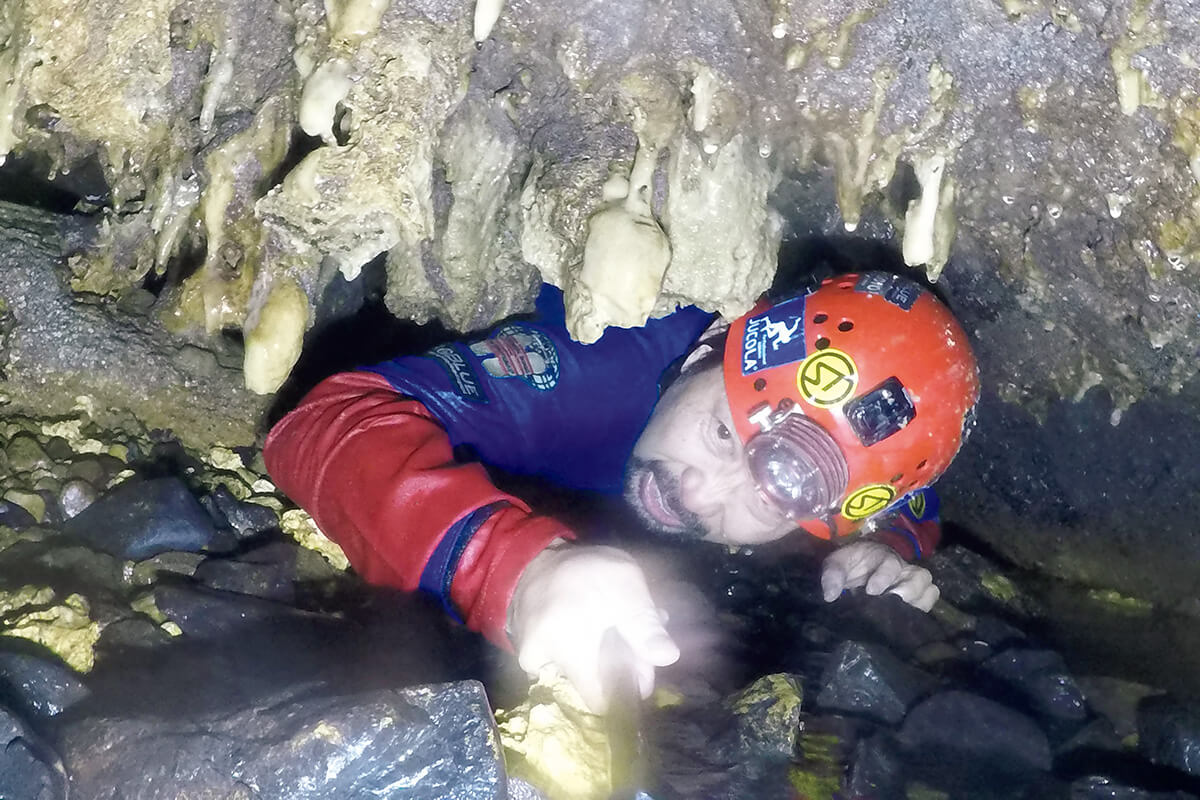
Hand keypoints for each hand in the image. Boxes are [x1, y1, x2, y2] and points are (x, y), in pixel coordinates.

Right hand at [508, 542, 679, 712]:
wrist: (535, 554)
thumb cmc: (586, 570)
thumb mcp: (625, 587)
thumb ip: (644, 625)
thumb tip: (668, 657)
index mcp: (571, 652)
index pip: (600, 701)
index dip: (625, 690)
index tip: (638, 669)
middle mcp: (545, 665)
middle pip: (593, 685)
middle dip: (618, 666)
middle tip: (631, 637)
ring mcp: (532, 662)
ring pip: (579, 672)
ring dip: (600, 656)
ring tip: (610, 626)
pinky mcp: (526, 654)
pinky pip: (558, 663)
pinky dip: (577, 650)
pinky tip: (588, 627)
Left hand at [820, 539, 939, 610]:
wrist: (857, 570)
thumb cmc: (849, 565)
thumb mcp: (835, 564)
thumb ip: (831, 575)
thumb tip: (830, 596)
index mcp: (882, 556)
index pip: (891, 564)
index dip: (884, 577)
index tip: (871, 591)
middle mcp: (902, 568)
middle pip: (920, 576)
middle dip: (907, 591)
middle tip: (891, 602)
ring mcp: (912, 582)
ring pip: (930, 588)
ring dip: (918, 601)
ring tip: (902, 613)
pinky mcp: (916, 595)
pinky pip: (930, 601)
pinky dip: (923, 609)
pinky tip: (908, 619)